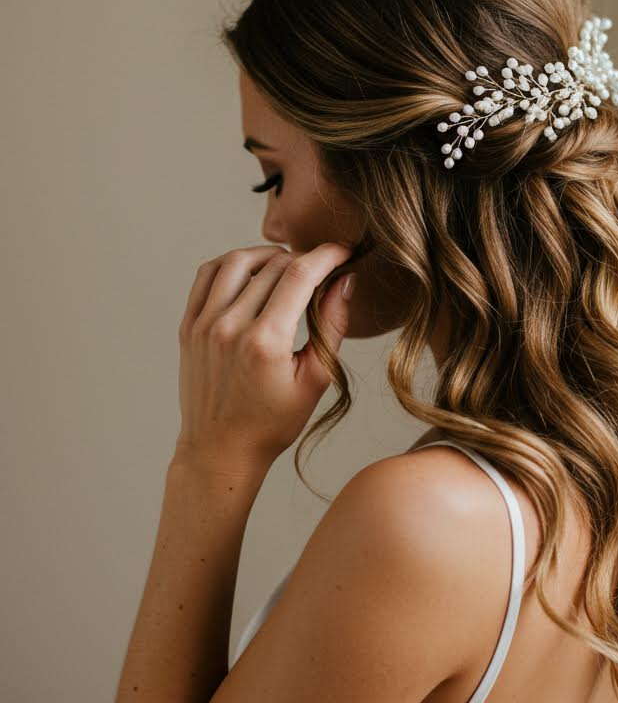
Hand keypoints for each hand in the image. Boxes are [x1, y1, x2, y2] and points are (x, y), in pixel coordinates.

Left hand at [175, 242, 354, 472]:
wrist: (220, 450)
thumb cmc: (271, 424)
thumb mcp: (314, 381)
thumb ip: (332, 327)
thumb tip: (344, 282)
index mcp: (265, 342)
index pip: (299, 275)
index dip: (326, 256)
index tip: (342, 252)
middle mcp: (229, 327)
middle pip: (272, 266)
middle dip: (303, 259)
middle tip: (321, 270)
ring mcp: (204, 325)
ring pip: (237, 261)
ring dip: (267, 255)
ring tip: (286, 266)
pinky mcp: (188, 326)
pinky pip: (208, 275)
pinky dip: (232, 264)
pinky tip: (251, 274)